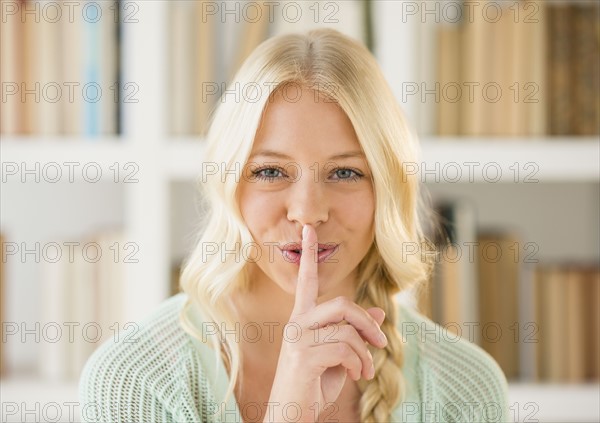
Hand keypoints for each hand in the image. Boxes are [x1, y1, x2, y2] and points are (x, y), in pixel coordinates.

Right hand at [264, 224, 387, 422]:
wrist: (293, 413)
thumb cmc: (314, 383)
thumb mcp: (339, 354)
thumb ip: (354, 332)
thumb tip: (377, 312)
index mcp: (302, 318)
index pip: (306, 281)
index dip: (308, 255)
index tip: (309, 231)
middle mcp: (297, 323)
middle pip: (341, 304)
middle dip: (367, 322)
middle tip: (381, 342)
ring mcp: (298, 338)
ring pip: (347, 329)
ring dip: (365, 351)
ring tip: (364, 369)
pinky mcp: (304, 355)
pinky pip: (345, 348)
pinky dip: (359, 363)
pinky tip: (355, 375)